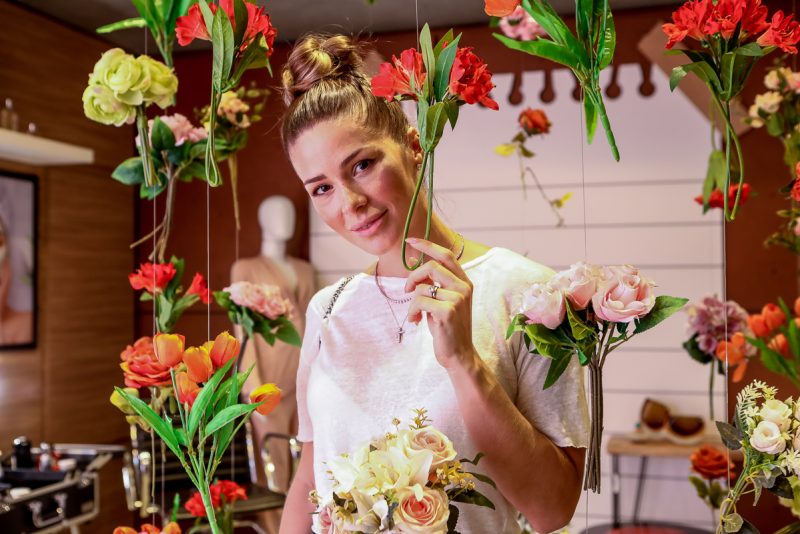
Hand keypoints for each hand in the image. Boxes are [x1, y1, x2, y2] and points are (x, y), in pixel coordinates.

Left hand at [404, 237, 477, 369]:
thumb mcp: (443, 301)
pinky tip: (416, 321)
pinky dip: (411, 312)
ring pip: (422, 287)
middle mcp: (464, 287)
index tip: (410, 241)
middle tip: (406, 290)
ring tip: (415, 314)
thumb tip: (413, 263)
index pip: (446, 255)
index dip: (427, 245)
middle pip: (430, 266)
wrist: (459, 354)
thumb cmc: (448, 328)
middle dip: (412, 277)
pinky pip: (418, 301)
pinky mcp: (447, 311)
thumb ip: (434, 284)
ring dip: (412, 302)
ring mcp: (457, 298)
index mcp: (464, 282)